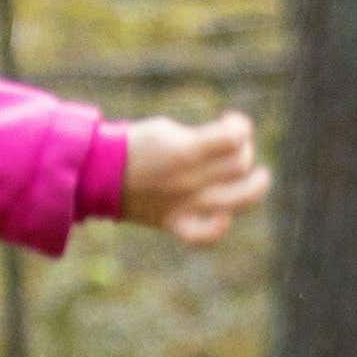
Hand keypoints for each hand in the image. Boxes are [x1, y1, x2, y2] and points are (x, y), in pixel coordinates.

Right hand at [122, 112, 269, 246]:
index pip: (234, 137)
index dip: (240, 125)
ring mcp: (184, 205)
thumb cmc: (133, 145)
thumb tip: (229, 146)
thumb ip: (201, 139)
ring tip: (260, 176)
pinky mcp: (173, 223)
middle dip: (242, 149)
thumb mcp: (166, 130)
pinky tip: (224, 215)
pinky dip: (217, 229)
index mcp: (185, 151)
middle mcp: (189, 180)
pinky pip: (203, 236)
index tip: (229, 120)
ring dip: (256, 185)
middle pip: (239, 164)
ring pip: (238, 199)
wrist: (96, 172)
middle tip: (229, 145)